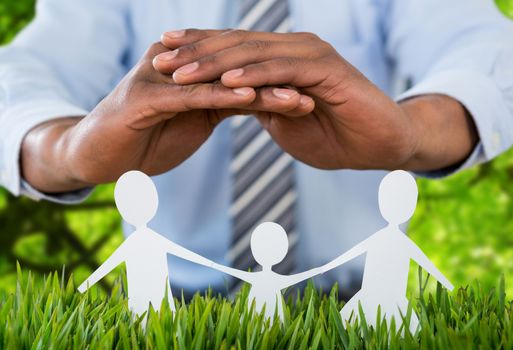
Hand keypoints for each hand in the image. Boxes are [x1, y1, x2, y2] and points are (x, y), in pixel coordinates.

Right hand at [21, 42, 311, 191]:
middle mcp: (177, 65)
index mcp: (190, 71)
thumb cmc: (144, 140)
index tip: (316, 93)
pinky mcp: (145, 97)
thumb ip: (217, 105)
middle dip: (278, 82)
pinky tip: (248, 98)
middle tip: (319, 89)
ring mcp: (160, 77)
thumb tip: (252, 100)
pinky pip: (191, 96)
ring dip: (261, 88)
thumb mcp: (190, 121)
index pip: (242, 74)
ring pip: (220, 80)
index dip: (279, 83)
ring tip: (297, 95)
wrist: (97, 156)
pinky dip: (221, 97)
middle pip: (237, 71)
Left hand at [153, 29, 477, 170]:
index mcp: (282, 59)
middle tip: (157, 58)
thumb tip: (234, 101)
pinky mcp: (326, 69)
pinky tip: (225, 84)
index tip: (161, 58)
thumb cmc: (335, 137)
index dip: (196, 52)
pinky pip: (281, 70)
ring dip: (214, 64)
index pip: (231, 51)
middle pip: (235, 45)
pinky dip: (252, 76)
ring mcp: (310, 55)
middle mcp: (293, 49)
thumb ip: (261, 106)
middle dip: (194, 52)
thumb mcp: (285, 121)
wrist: (380, 146)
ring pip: (253, 54)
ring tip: (179, 73)